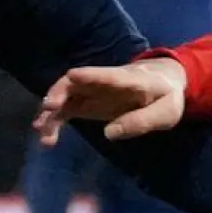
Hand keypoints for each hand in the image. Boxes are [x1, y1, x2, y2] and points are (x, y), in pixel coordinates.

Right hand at [35, 58, 186, 145]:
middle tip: (49, 109)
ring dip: (52, 112)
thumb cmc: (167, 96)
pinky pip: (67, 109)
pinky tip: (47, 137)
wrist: (164, 82)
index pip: (109, 76)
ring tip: (43, 133)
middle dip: (60, 92)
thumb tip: (110, 132)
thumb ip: (141, 121)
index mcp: (130, 80)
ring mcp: (94, 91)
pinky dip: (55, 121)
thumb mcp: (166, 112)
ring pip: (67, 96)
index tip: (73, 76)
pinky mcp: (88, 103)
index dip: (92, 75)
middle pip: (78, 82)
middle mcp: (105, 82)